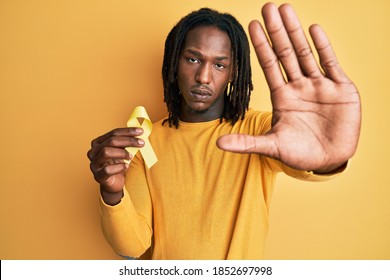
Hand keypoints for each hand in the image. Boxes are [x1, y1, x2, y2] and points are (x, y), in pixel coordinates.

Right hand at [87, 128, 143, 194]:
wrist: (114, 183)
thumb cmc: (118, 164)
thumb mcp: (122, 151)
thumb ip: (127, 142)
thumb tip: (140, 133)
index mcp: (98, 143)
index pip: (113, 133)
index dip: (128, 131)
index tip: (141, 131)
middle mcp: (93, 152)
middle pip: (110, 141)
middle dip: (128, 141)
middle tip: (141, 143)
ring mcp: (94, 164)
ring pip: (106, 152)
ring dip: (122, 153)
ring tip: (131, 156)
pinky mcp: (98, 176)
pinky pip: (107, 169)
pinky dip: (119, 167)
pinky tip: (126, 167)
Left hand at [217, 3, 360, 171]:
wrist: (329, 161)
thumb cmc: (300, 154)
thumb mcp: (272, 146)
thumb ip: (246, 143)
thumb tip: (217, 144)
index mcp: (282, 97)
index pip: (269, 65)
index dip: (261, 46)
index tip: (251, 26)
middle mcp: (299, 87)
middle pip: (285, 53)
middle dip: (276, 30)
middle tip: (268, 7)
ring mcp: (319, 86)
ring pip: (305, 53)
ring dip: (296, 31)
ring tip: (286, 9)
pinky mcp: (340, 89)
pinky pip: (330, 63)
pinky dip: (323, 46)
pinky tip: (314, 29)